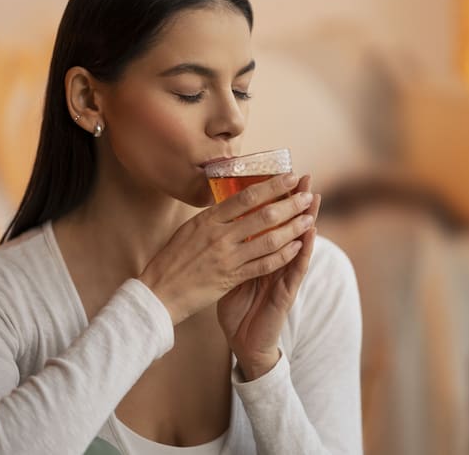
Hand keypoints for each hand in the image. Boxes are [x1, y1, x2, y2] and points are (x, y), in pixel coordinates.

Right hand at [138, 173, 315, 324]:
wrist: (159, 292)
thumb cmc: (172, 260)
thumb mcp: (189, 230)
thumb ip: (213, 218)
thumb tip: (231, 202)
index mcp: (208, 220)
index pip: (246, 197)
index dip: (271, 185)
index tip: (290, 177)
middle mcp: (219, 235)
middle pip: (263, 215)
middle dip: (290, 204)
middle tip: (307, 196)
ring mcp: (227, 257)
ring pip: (269, 239)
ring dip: (292, 228)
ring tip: (308, 219)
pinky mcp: (231, 278)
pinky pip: (264, 264)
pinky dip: (283, 255)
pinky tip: (297, 247)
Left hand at [217, 175, 321, 379]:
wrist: (242, 341)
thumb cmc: (237, 306)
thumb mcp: (231, 272)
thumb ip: (233, 250)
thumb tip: (219, 224)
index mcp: (261, 254)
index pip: (272, 222)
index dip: (278, 200)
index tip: (282, 175)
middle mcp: (276, 261)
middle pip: (289, 226)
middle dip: (296, 201)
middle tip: (305, 177)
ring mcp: (284, 275)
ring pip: (299, 243)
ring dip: (308, 219)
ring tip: (315, 198)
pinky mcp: (286, 292)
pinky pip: (296, 268)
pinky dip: (304, 251)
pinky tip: (310, 234)